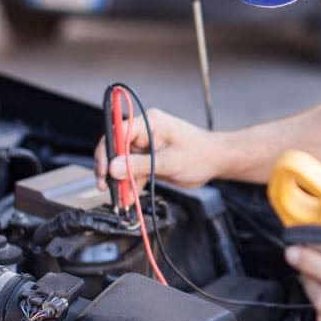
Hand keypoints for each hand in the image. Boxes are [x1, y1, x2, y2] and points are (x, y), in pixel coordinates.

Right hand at [93, 108, 220, 189]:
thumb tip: (114, 168)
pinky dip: (130, 184)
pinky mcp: (149, 158)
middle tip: (105, 186)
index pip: (117, 132)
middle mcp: (144, 131)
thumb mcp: (170, 161)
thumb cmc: (201, 153)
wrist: (216, 161)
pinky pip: (133, 171)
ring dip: (120, 180)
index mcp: (149, 122)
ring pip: (122, 162)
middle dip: (109, 168)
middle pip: (116, 148)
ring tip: (120, 197)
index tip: (104, 170)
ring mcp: (146, 145)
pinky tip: (129, 196)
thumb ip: (140, 165)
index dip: (107, 151)